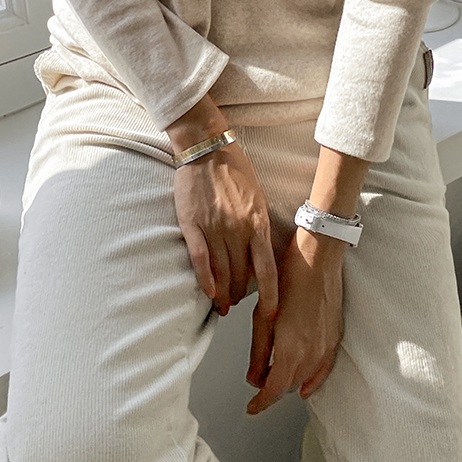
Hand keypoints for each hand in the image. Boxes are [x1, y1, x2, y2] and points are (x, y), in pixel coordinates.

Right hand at [173, 143, 277, 317]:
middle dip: (240, 295)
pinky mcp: (191, 224)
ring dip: (222, 293)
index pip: (267, 270)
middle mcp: (238, 229)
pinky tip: (207, 292)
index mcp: (258, 223)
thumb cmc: (235, 171)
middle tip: (236, 303)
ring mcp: (213, 227)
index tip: (270, 314)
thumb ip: (260, 228)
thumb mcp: (258, 200)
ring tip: (221, 304)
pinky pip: (199, 259)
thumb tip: (261, 256)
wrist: (206, 147)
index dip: (270, 297)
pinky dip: (204, 279)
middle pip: (242, 276)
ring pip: (221, 272)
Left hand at [245, 227, 343, 413]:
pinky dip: (312, 379)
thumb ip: (259, 350)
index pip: (274, 390)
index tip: (251, 407)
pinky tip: (305, 384)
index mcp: (291, 350)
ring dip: (289, 382)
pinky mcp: (335, 337)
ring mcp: (326, 346)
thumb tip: (255, 376)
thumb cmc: (289, 277)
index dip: (261, 403)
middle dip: (272, 390)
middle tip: (257, 386)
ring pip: (305, 379)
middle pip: (289, 387)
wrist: (319, 256)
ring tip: (274, 379)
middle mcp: (311, 354)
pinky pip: (324, 369)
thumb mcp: (263, 316)